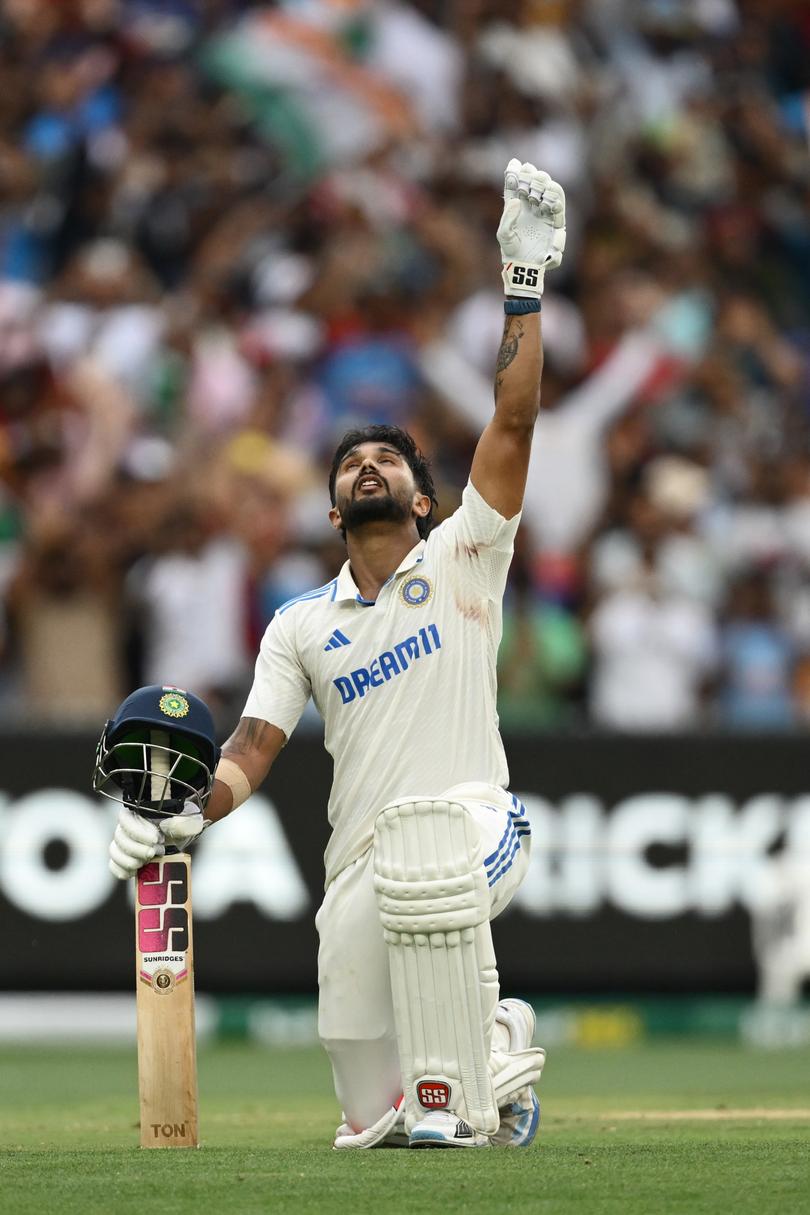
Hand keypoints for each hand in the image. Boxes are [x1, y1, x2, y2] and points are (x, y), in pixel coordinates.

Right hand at [108, 803, 206, 879]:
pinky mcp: (124, 858)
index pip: (125, 818)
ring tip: (148, 861)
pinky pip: (114, 865)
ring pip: (115, 851)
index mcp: (140, 812)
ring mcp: (123, 843)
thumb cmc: (182, 827)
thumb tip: (169, 825)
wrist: (179, 840)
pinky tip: (135, 872)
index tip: (156, 839)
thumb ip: (184, 823)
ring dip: (129, 860)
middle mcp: (127, 826)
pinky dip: (122, 870)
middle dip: (137, 848)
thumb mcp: (189, 822)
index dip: (137, 830)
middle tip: (156, 852)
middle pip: (120, 837)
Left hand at [497, 159, 565, 297]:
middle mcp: (530, 207)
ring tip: (538, 186)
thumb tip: (517, 201)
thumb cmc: (512, 252)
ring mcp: (543, 212)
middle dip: (531, 176)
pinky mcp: (555, 222)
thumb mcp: (504, 235)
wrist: (525, 267)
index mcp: (514, 207)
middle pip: (533, 183)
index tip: (515, 163)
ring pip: (547, 191)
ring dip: (544, 185)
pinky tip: (548, 197)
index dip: (515, 172)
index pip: (514, 185)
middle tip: (528, 175)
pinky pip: (558, 206)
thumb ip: (508, 217)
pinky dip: (555, 199)